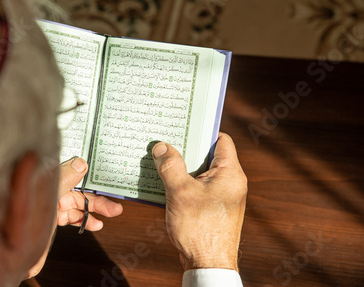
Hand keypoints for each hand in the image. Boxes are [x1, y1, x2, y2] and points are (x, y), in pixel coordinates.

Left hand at [27, 157, 122, 277]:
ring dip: (93, 210)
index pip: (73, 173)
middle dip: (98, 200)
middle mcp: (49, 191)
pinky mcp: (50, 221)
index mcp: (48, 180)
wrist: (8, 249)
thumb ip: (63, 178)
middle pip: (78, 192)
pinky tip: (94, 224)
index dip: (90, 177)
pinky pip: (70, 217)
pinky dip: (83, 220)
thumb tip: (81, 163)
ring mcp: (50, 207)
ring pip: (77, 205)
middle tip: (114, 208)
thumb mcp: (46, 195)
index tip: (105, 182)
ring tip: (108, 215)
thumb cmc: (22, 218)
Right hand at [152, 133, 246, 271]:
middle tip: (166, 141)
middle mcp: (230, 183)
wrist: (208, 265)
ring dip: (181, 167)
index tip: (182, 126)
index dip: (202, 131)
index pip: (221, 140)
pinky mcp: (212, 208)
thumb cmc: (200, 230)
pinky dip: (182, 182)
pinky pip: (197, 187)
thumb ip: (170, 166)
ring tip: (161, 160)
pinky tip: (164, 182)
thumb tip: (162, 147)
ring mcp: (221, 196)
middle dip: (186, 149)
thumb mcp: (181, 192)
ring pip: (200, 172)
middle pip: (208, 155)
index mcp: (230, 173)